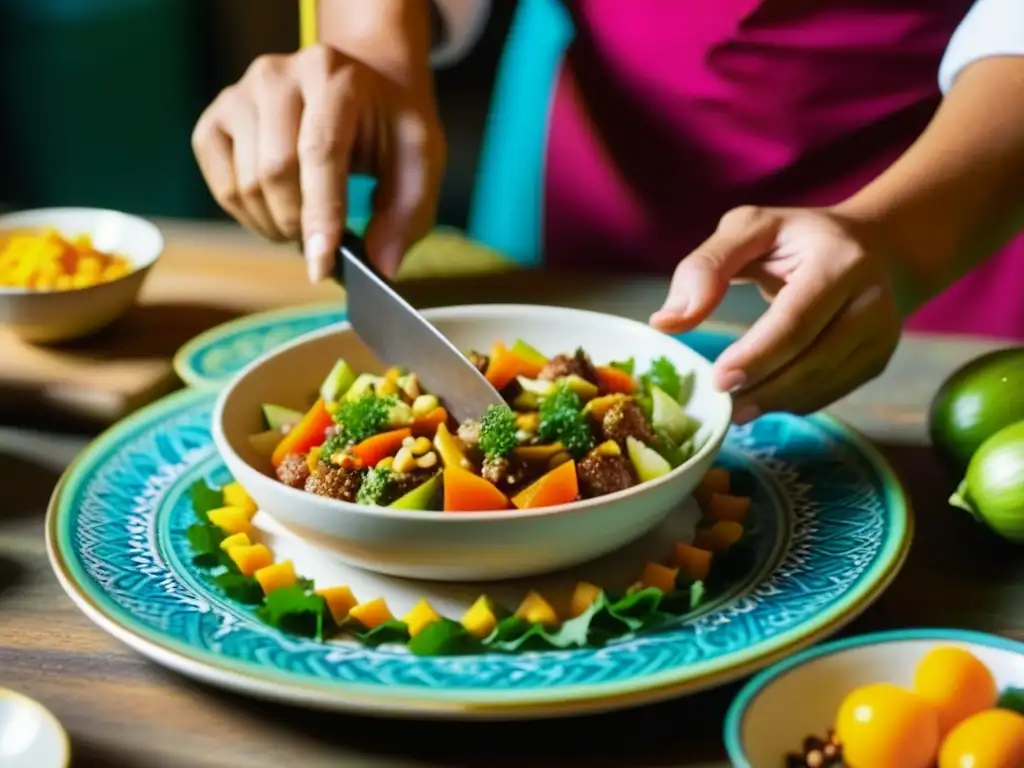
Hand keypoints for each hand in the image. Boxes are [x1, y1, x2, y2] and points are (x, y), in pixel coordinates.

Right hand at [191, 43, 445, 280]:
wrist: (361, 90)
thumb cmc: (389, 128)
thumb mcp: (419, 161)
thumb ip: (407, 213)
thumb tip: (381, 266)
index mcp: (333, 75)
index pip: (319, 150)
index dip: (321, 214)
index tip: (321, 266)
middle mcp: (277, 75)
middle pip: (274, 172)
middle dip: (299, 224)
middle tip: (323, 243)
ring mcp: (239, 94)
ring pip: (245, 185)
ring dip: (276, 226)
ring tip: (306, 226)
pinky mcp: (215, 120)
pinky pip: (223, 187)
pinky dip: (250, 216)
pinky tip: (278, 213)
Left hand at [650, 205, 900, 422]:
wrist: (871, 247)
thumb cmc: (795, 239)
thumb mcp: (747, 229)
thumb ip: (704, 267)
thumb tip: (665, 322)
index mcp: (840, 260)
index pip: (795, 321)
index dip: (756, 356)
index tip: (718, 380)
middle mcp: (871, 297)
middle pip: (813, 358)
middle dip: (763, 386)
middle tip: (721, 402)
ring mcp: (882, 332)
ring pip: (824, 382)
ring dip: (775, 400)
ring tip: (735, 406)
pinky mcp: (879, 358)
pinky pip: (832, 392)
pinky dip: (794, 402)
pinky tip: (765, 397)